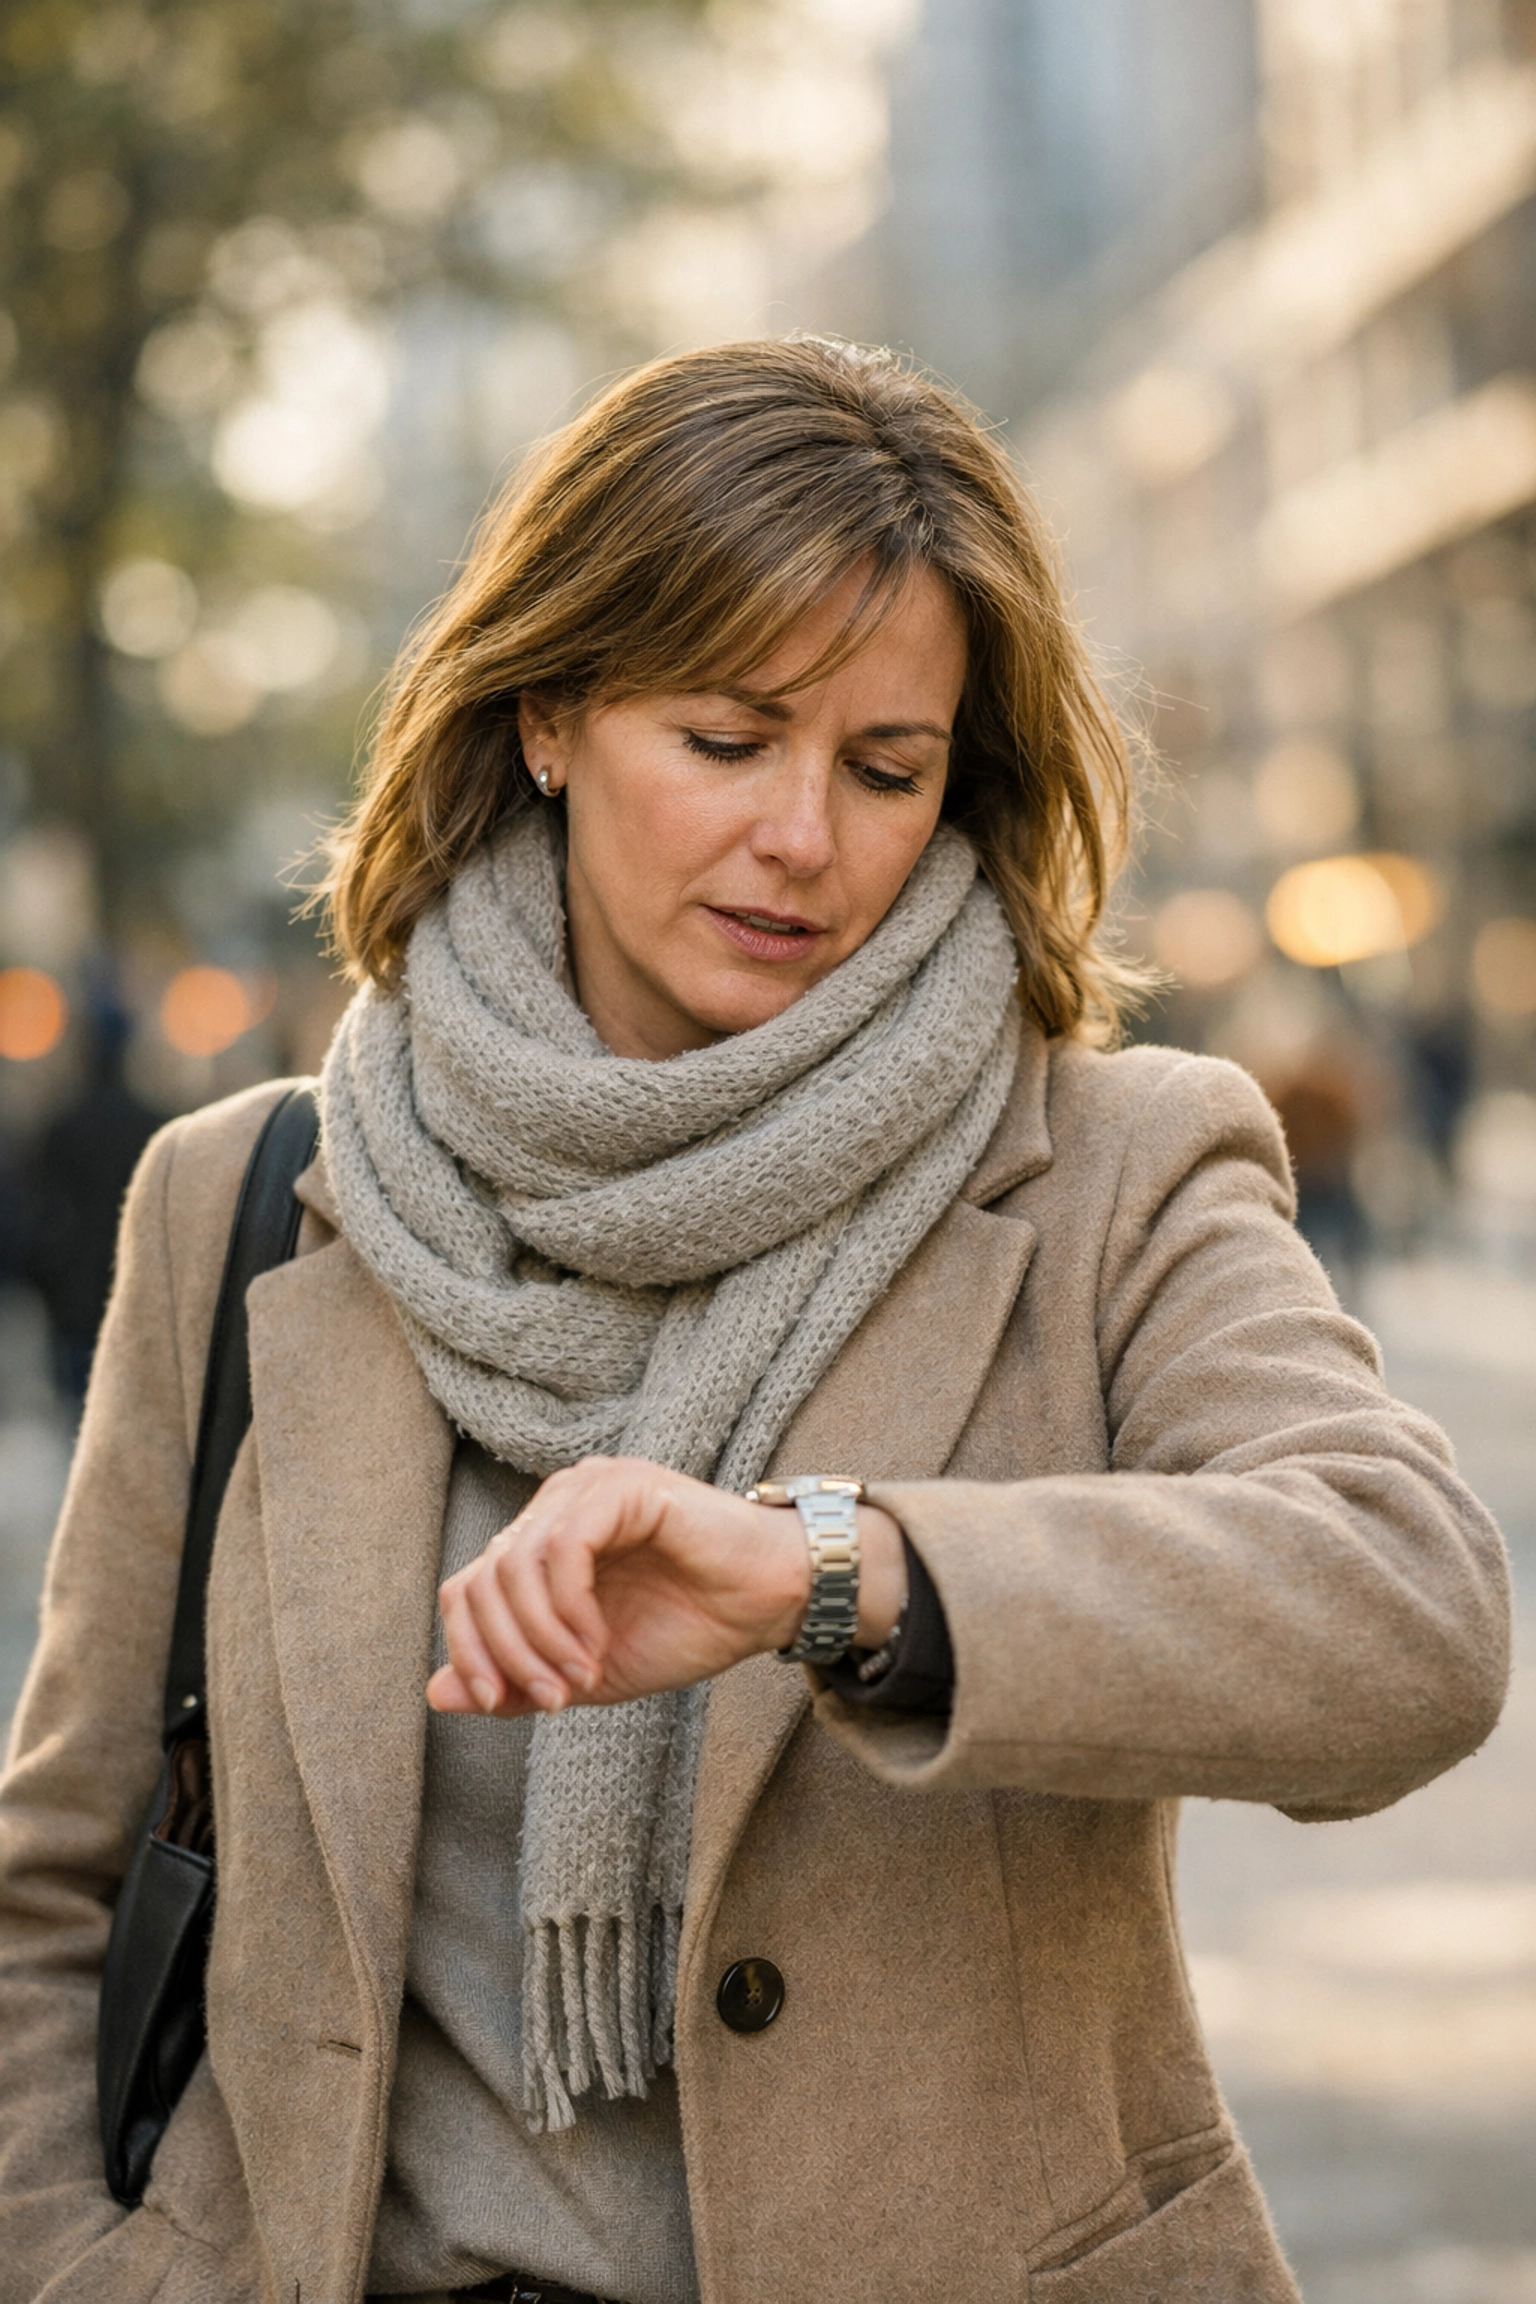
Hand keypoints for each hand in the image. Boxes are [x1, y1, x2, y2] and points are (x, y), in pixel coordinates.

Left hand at [427, 1456, 906, 1717]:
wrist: (768, 1604)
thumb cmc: (686, 1628)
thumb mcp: (586, 1672)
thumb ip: (515, 1680)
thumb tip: (435, 1693)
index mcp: (539, 1542)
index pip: (465, 1591)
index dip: (472, 1653)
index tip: (503, 1705)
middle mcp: (553, 1506)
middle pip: (481, 1581)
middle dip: (507, 1655)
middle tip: (554, 1700)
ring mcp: (586, 1489)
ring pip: (514, 1566)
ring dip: (540, 1639)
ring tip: (583, 1677)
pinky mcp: (622, 1487)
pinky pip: (563, 1549)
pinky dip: (569, 1610)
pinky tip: (597, 1643)